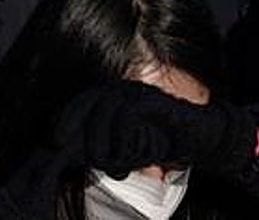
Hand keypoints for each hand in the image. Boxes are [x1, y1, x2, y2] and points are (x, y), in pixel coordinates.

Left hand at [53, 82, 257, 178]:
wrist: (204, 135)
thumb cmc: (165, 141)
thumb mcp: (132, 146)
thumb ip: (110, 148)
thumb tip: (84, 160)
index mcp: (112, 98)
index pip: (80, 104)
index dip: (65, 120)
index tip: (55, 140)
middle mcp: (121, 90)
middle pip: (89, 108)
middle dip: (89, 140)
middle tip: (100, 164)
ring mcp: (137, 92)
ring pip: (106, 113)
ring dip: (109, 146)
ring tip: (120, 168)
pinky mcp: (153, 99)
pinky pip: (127, 115)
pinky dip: (125, 138)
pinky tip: (132, 157)